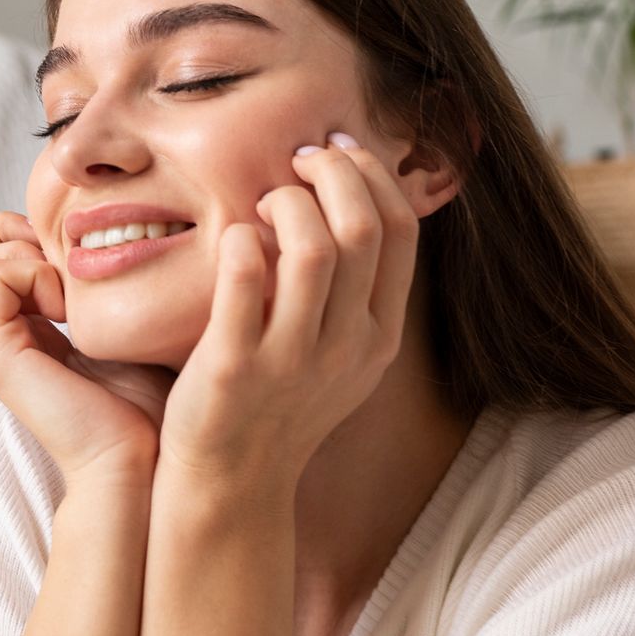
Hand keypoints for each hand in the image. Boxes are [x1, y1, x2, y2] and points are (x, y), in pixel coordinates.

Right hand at [0, 211, 174, 487]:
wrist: (138, 463)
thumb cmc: (144, 408)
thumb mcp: (120, 336)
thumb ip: (102, 299)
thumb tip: (115, 251)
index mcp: (22, 335)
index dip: (22, 239)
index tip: (72, 258)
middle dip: (9, 236)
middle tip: (59, 262)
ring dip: (18, 255)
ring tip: (64, 293)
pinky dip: (31, 274)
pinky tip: (67, 309)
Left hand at [156, 133, 420, 494]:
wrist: (233, 481)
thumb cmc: (278, 401)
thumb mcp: (341, 353)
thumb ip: (354, 288)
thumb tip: (350, 194)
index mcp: (379, 335)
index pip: (401, 231)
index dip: (372, 175)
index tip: (337, 153)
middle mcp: (347, 346)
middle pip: (362, 228)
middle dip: (332, 172)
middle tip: (298, 160)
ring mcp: (294, 358)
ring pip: (313, 248)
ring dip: (288, 202)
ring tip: (266, 203)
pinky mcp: (235, 365)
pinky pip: (244, 277)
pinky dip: (241, 240)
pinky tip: (234, 237)